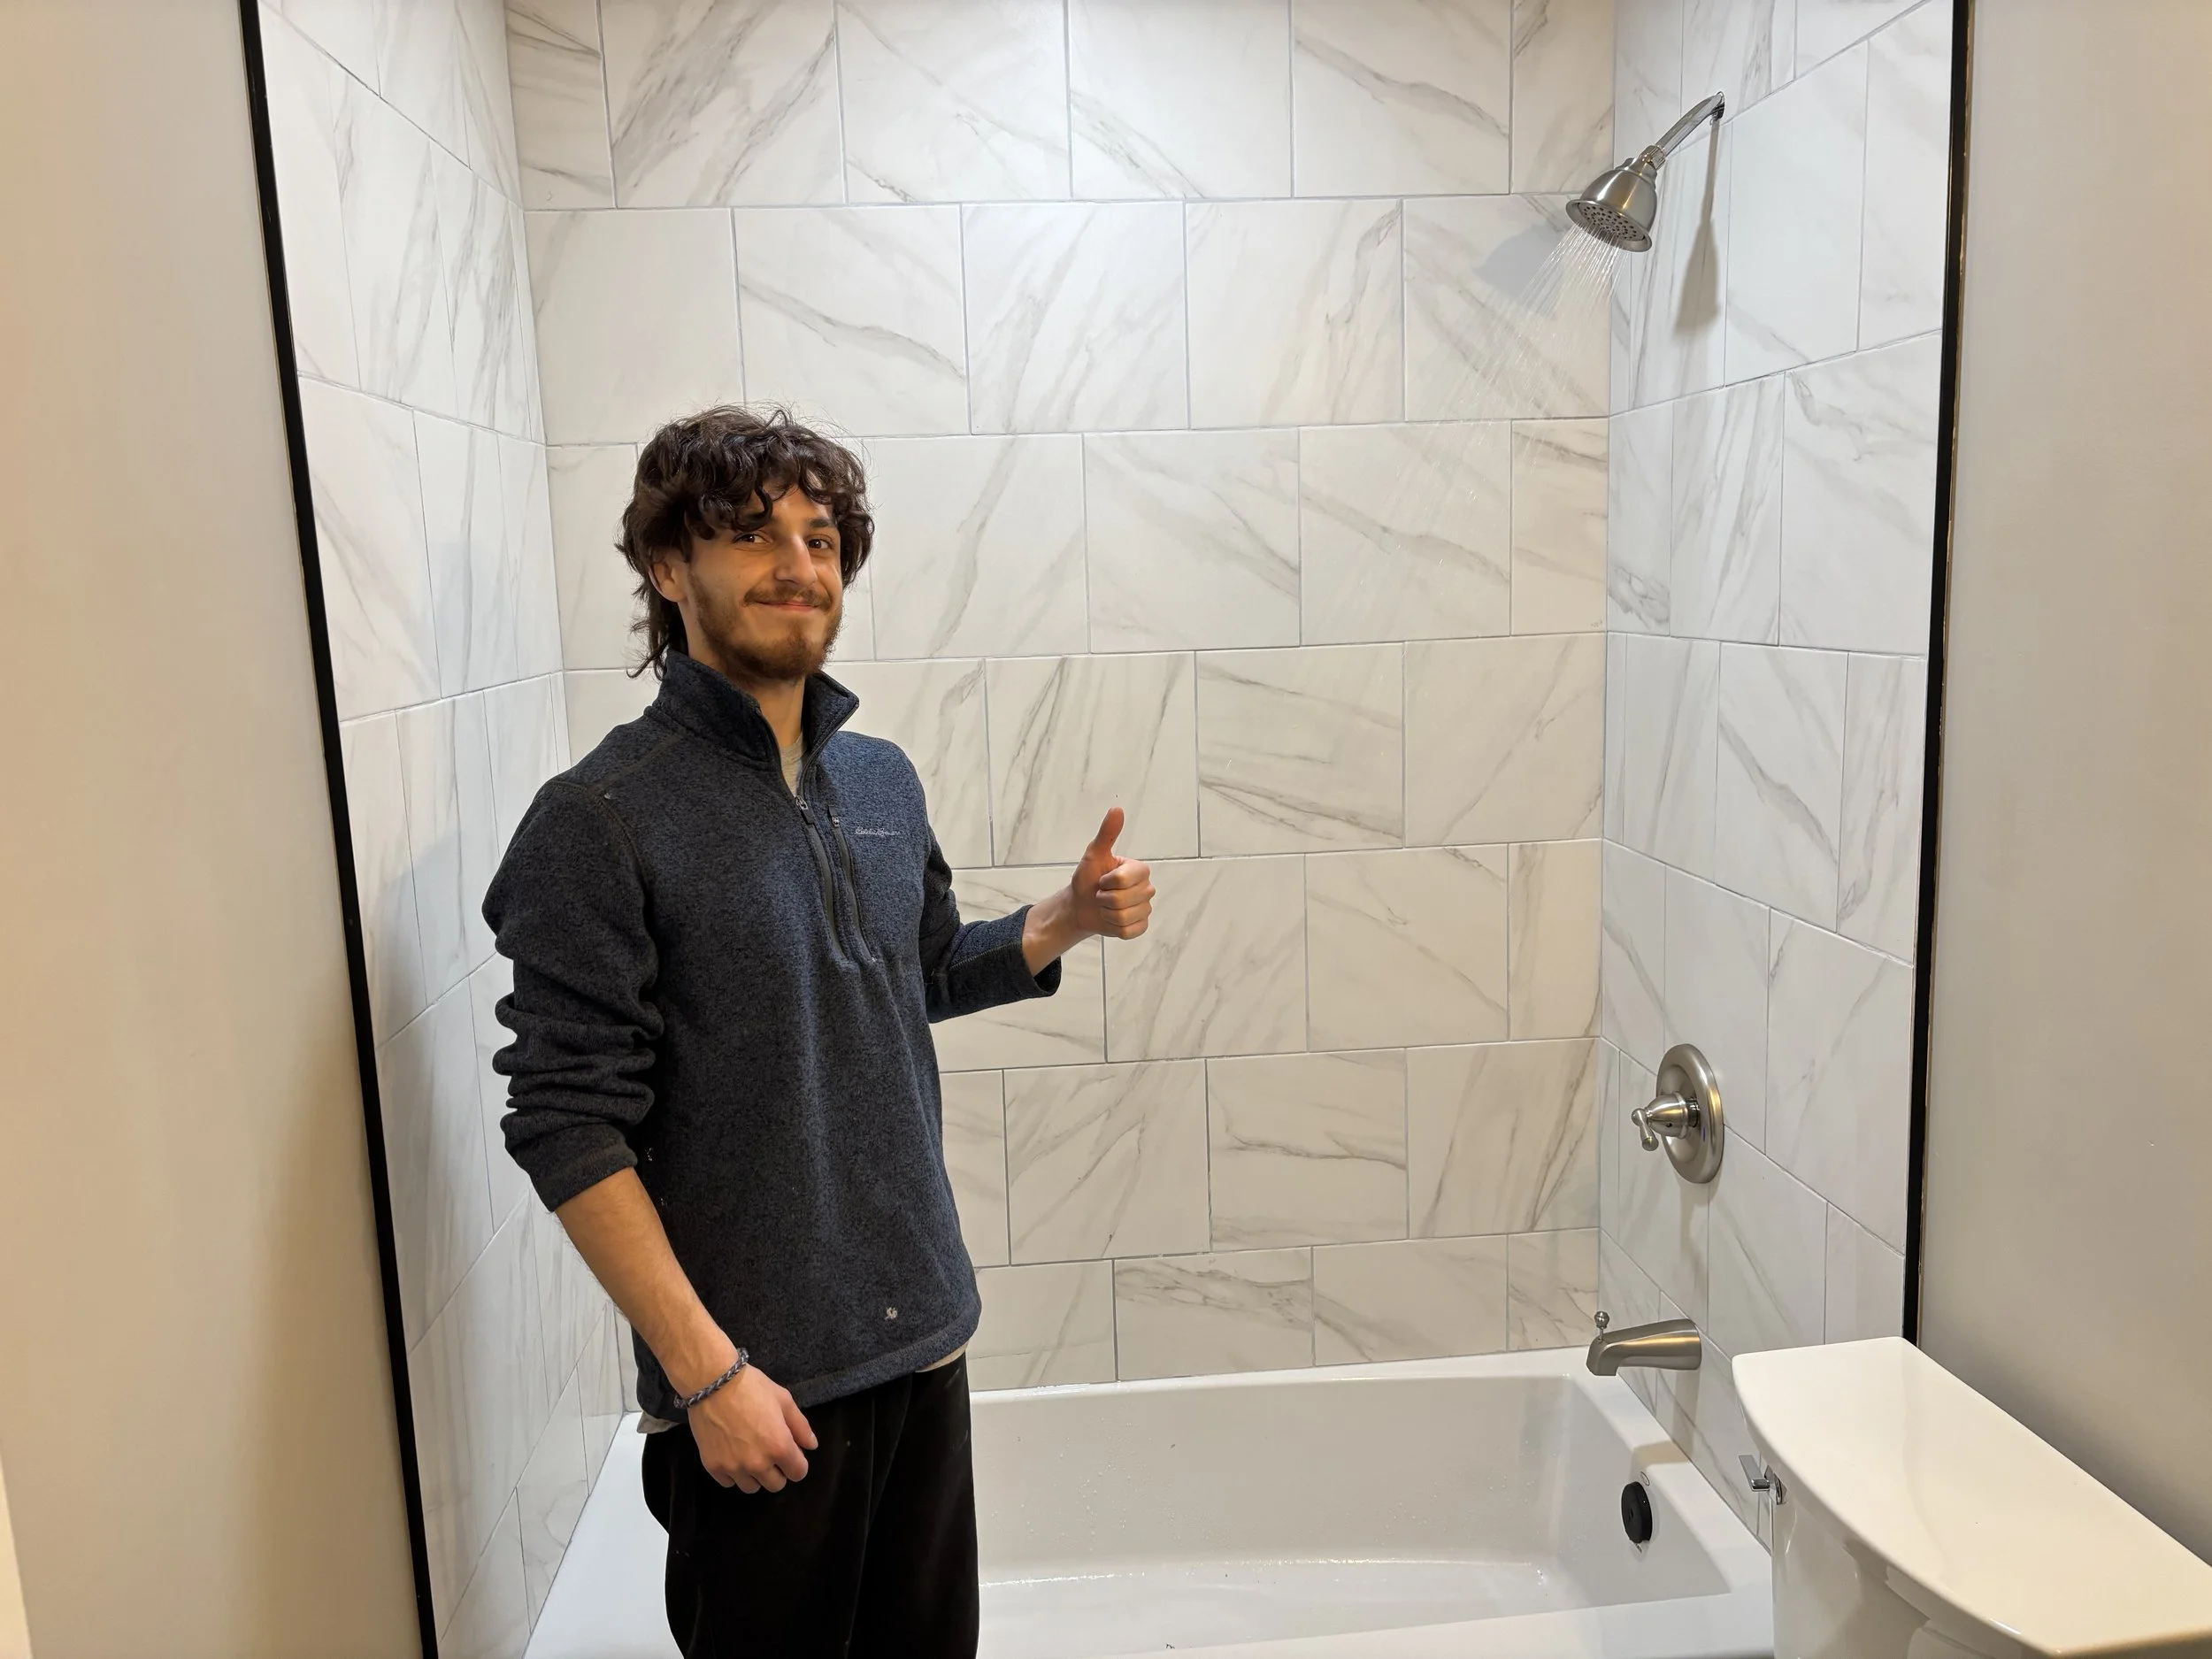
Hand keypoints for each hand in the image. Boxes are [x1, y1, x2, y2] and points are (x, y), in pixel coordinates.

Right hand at [686, 1363, 817, 1492]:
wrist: (712, 1383)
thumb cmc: (752, 1387)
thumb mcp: (783, 1400)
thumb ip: (801, 1426)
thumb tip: (811, 1446)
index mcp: (779, 1447)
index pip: (798, 1473)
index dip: (797, 1462)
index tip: (790, 1452)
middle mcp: (758, 1464)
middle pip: (776, 1485)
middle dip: (777, 1471)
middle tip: (769, 1453)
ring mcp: (734, 1467)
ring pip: (752, 1488)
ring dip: (755, 1475)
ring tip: (749, 1454)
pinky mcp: (713, 1467)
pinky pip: (728, 1483)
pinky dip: (732, 1474)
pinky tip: (732, 1455)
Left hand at [1019, 806, 1156, 972]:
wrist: (1080, 905)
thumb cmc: (1088, 878)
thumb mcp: (1094, 854)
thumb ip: (1107, 834)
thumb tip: (1117, 809)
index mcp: (1139, 870)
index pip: (1125, 879)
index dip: (1108, 882)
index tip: (1102, 879)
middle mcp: (1147, 888)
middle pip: (1124, 900)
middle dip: (1105, 899)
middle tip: (1101, 894)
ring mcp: (1145, 909)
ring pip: (1125, 917)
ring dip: (1107, 914)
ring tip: (1104, 907)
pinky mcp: (1140, 926)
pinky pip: (1129, 931)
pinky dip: (1114, 927)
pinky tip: (1110, 919)